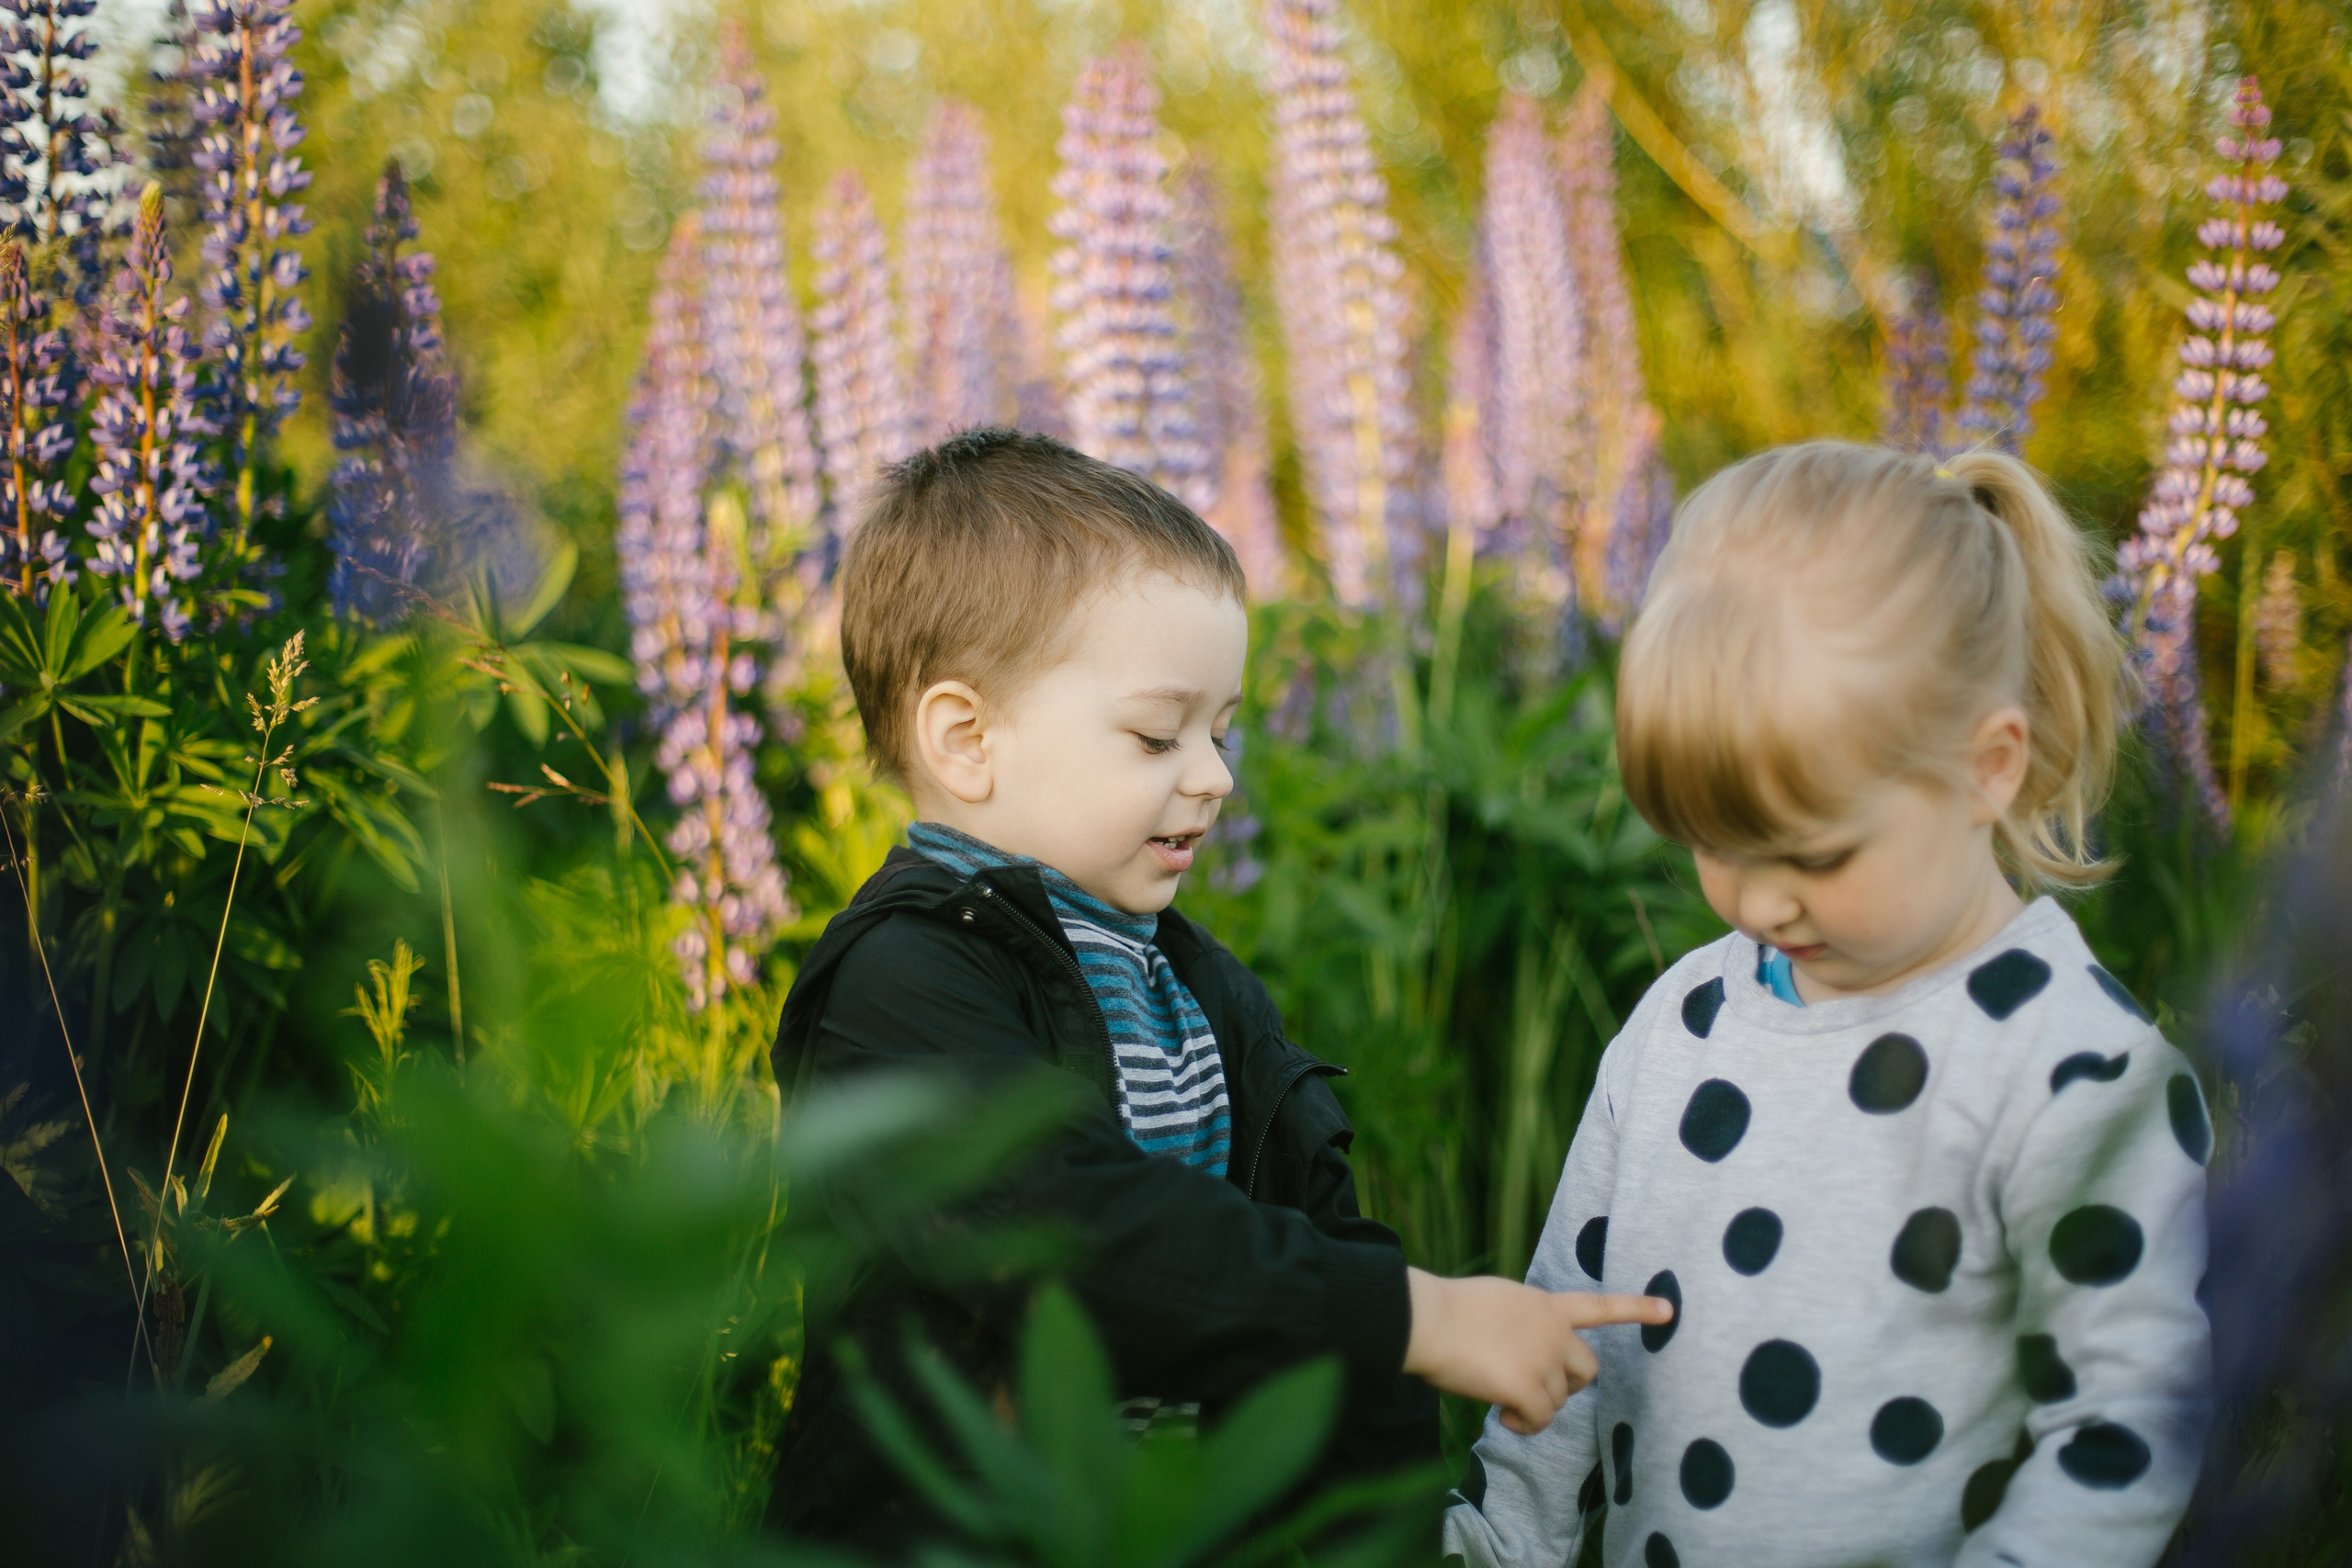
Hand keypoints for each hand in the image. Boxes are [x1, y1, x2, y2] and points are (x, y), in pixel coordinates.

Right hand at [1402, 1268, 1674, 1434]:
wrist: (1428, 1320)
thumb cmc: (1448, 1310)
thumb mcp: (1498, 1301)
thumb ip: (1522, 1321)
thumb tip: (1521, 1353)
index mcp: (1545, 1305)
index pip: (1600, 1307)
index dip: (1636, 1309)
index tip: (1669, 1310)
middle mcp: (1553, 1331)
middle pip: (1587, 1370)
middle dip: (1567, 1385)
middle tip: (1531, 1387)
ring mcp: (1543, 1359)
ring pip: (1559, 1399)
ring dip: (1536, 1405)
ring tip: (1503, 1400)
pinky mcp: (1527, 1387)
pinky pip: (1541, 1420)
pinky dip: (1524, 1424)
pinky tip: (1502, 1415)